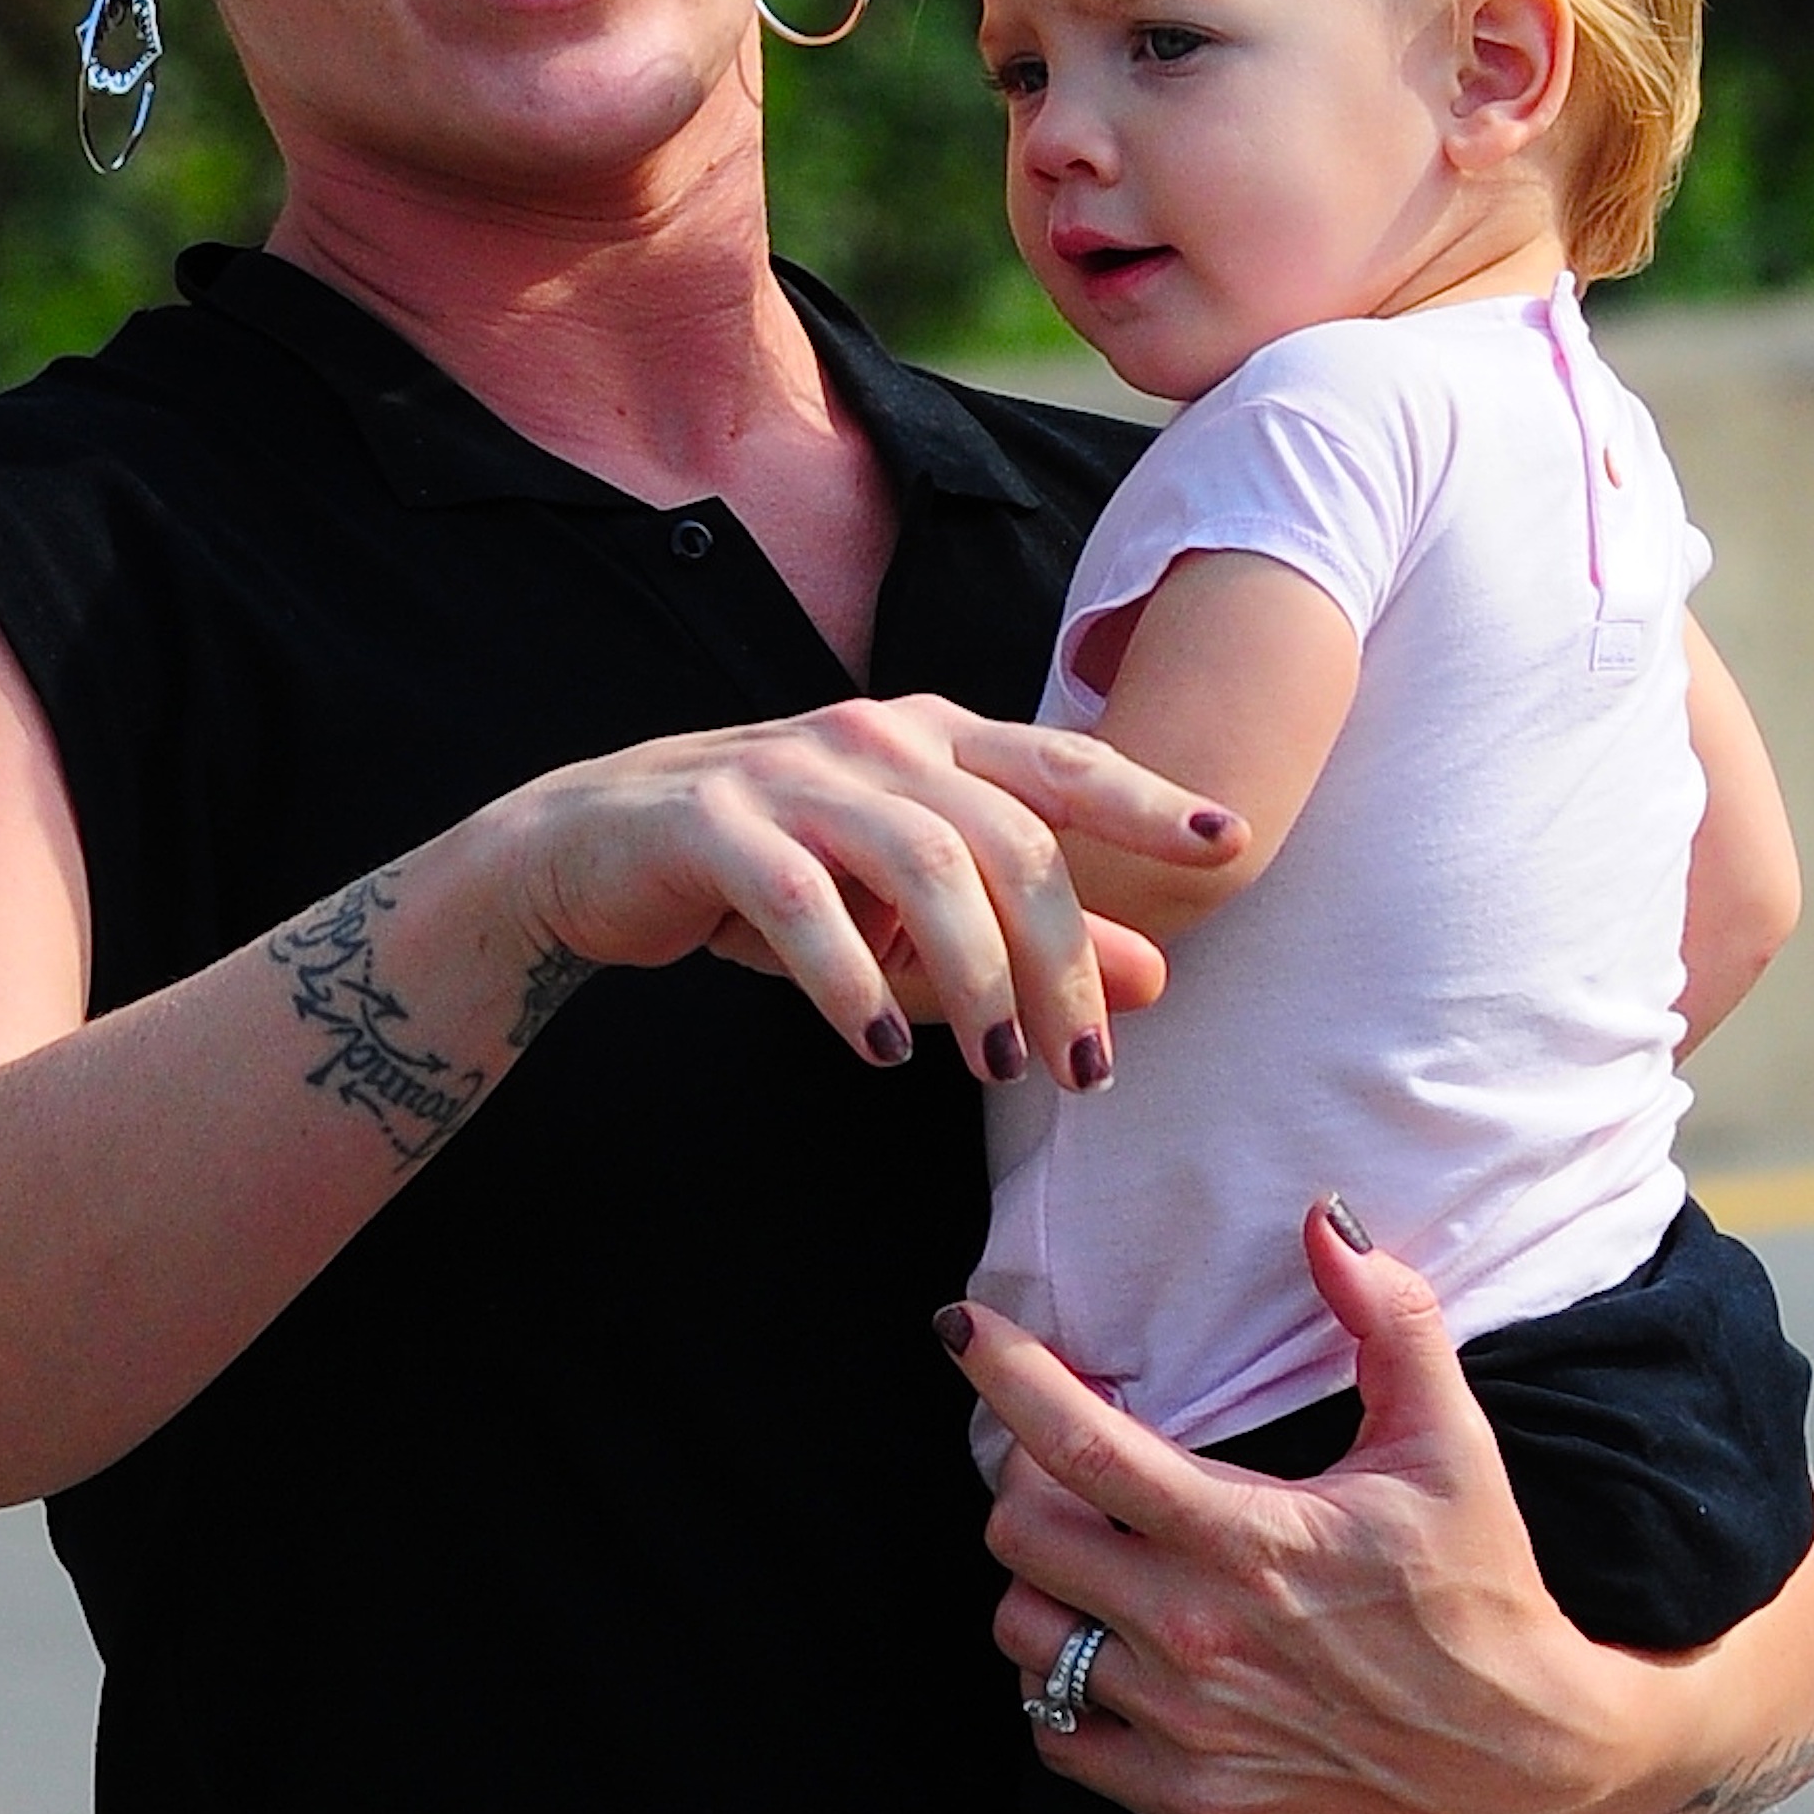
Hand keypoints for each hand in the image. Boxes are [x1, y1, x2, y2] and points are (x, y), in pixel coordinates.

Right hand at [491, 693, 1241, 1084]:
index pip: (1062, 762)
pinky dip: (853, 981)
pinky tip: (881, 1048)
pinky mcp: (713, 825)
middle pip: (1008, 841)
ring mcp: (790, 773)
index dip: (1146, 798)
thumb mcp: (909, 907)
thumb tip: (1160, 976)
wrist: (586, 849)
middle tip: (1085, 1073)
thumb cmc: (771, 873)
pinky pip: (803, 902)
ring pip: (921, 864)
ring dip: (975, 978)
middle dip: (1062, 962)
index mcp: (930, 740)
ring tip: (998, 1071)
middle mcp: (872, 739)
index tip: (1227, 842)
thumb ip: (1030, 934)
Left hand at [946, 1201, 1633, 1813]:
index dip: (1005, 1373)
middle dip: (1028, 1477)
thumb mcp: (1448, 1441)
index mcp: (1245, 1540)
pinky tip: (1106, 1645)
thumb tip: (1328, 1216)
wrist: (1522, 1753)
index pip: (1081, 1445)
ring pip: (1023, 1633)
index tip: (962, 1325)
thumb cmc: (1479, 1587)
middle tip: (1072, 1462)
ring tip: (1091, 1552)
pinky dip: (1058, 1685)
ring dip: (1039, 1581)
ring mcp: (1183, 1727)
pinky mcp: (1188, 1796)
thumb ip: (1388, 1318)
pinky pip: (1056, 1734)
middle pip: (1022, 1534)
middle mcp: (1195, 1636)